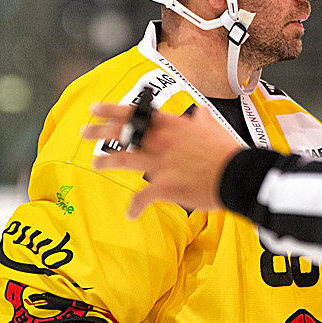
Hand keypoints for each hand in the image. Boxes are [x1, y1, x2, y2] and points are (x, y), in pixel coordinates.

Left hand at [81, 102, 240, 219]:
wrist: (237, 175)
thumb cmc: (228, 152)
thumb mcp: (214, 129)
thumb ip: (202, 120)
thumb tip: (201, 110)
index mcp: (172, 125)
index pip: (135, 114)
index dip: (112, 110)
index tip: (95, 109)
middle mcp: (162, 141)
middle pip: (123, 133)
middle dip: (100, 131)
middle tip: (84, 131)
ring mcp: (161, 164)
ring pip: (124, 160)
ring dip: (107, 162)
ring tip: (96, 165)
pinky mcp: (164, 186)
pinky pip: (142, 198)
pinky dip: (135, 207)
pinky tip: (131, 214)